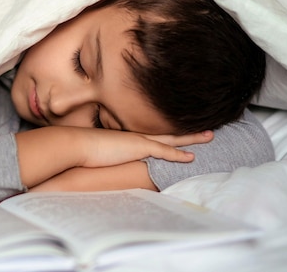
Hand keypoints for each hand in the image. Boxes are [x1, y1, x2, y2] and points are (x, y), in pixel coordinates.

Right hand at [77, 129, 213, 167]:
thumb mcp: (98, 150)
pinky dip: (178, 153)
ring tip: (209, 136)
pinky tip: (192, 157)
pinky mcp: (138, 146)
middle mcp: (137, 134)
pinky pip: (164, 150)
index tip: (180, 131)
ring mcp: (139, 139)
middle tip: (206, 128)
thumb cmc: (83, 149)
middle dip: (188, 131)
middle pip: (168, 132)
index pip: (153, 133)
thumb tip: (104, 158)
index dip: (169, 133)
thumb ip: (106, 152)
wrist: (77, 143)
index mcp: (128, 136)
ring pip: (172, 138)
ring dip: (191, 138)